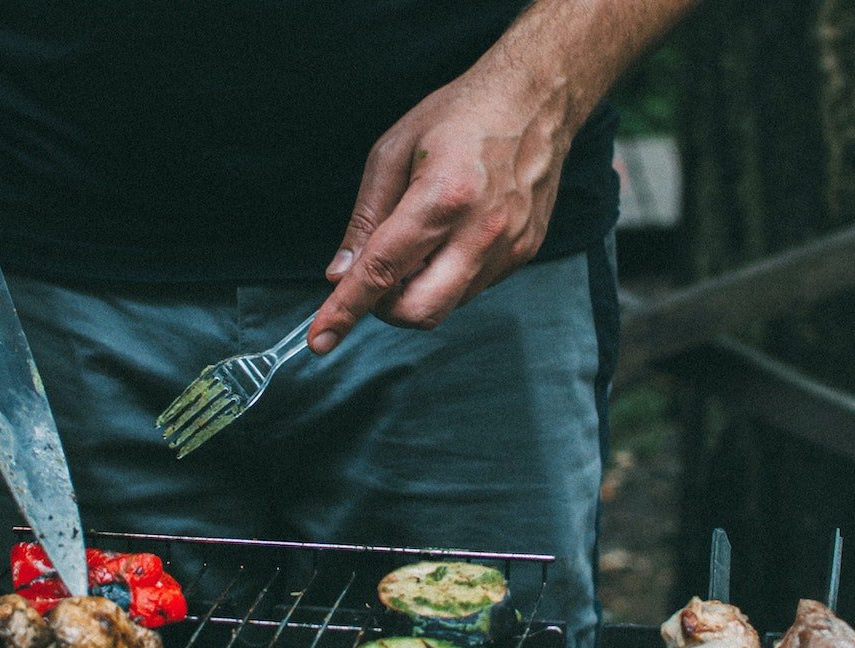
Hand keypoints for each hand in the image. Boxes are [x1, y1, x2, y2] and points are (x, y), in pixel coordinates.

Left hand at [307, 57, 576, 354]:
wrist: (535, 101)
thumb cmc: (459, 116)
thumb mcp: (392, 153)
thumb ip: (365, 220)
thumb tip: (340, 275)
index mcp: (444, 197)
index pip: (383, 270)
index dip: (346, 309)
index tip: (320, 339)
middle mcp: (482, 231)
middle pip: (420, 311)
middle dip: (385, 308)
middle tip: (375, 276)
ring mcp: (509, 248)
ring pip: (445, 305)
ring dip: (417, 289)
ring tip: (419, 240)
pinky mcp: (523, 254)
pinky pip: (471, 288)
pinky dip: (446, 277)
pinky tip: (450, 237)